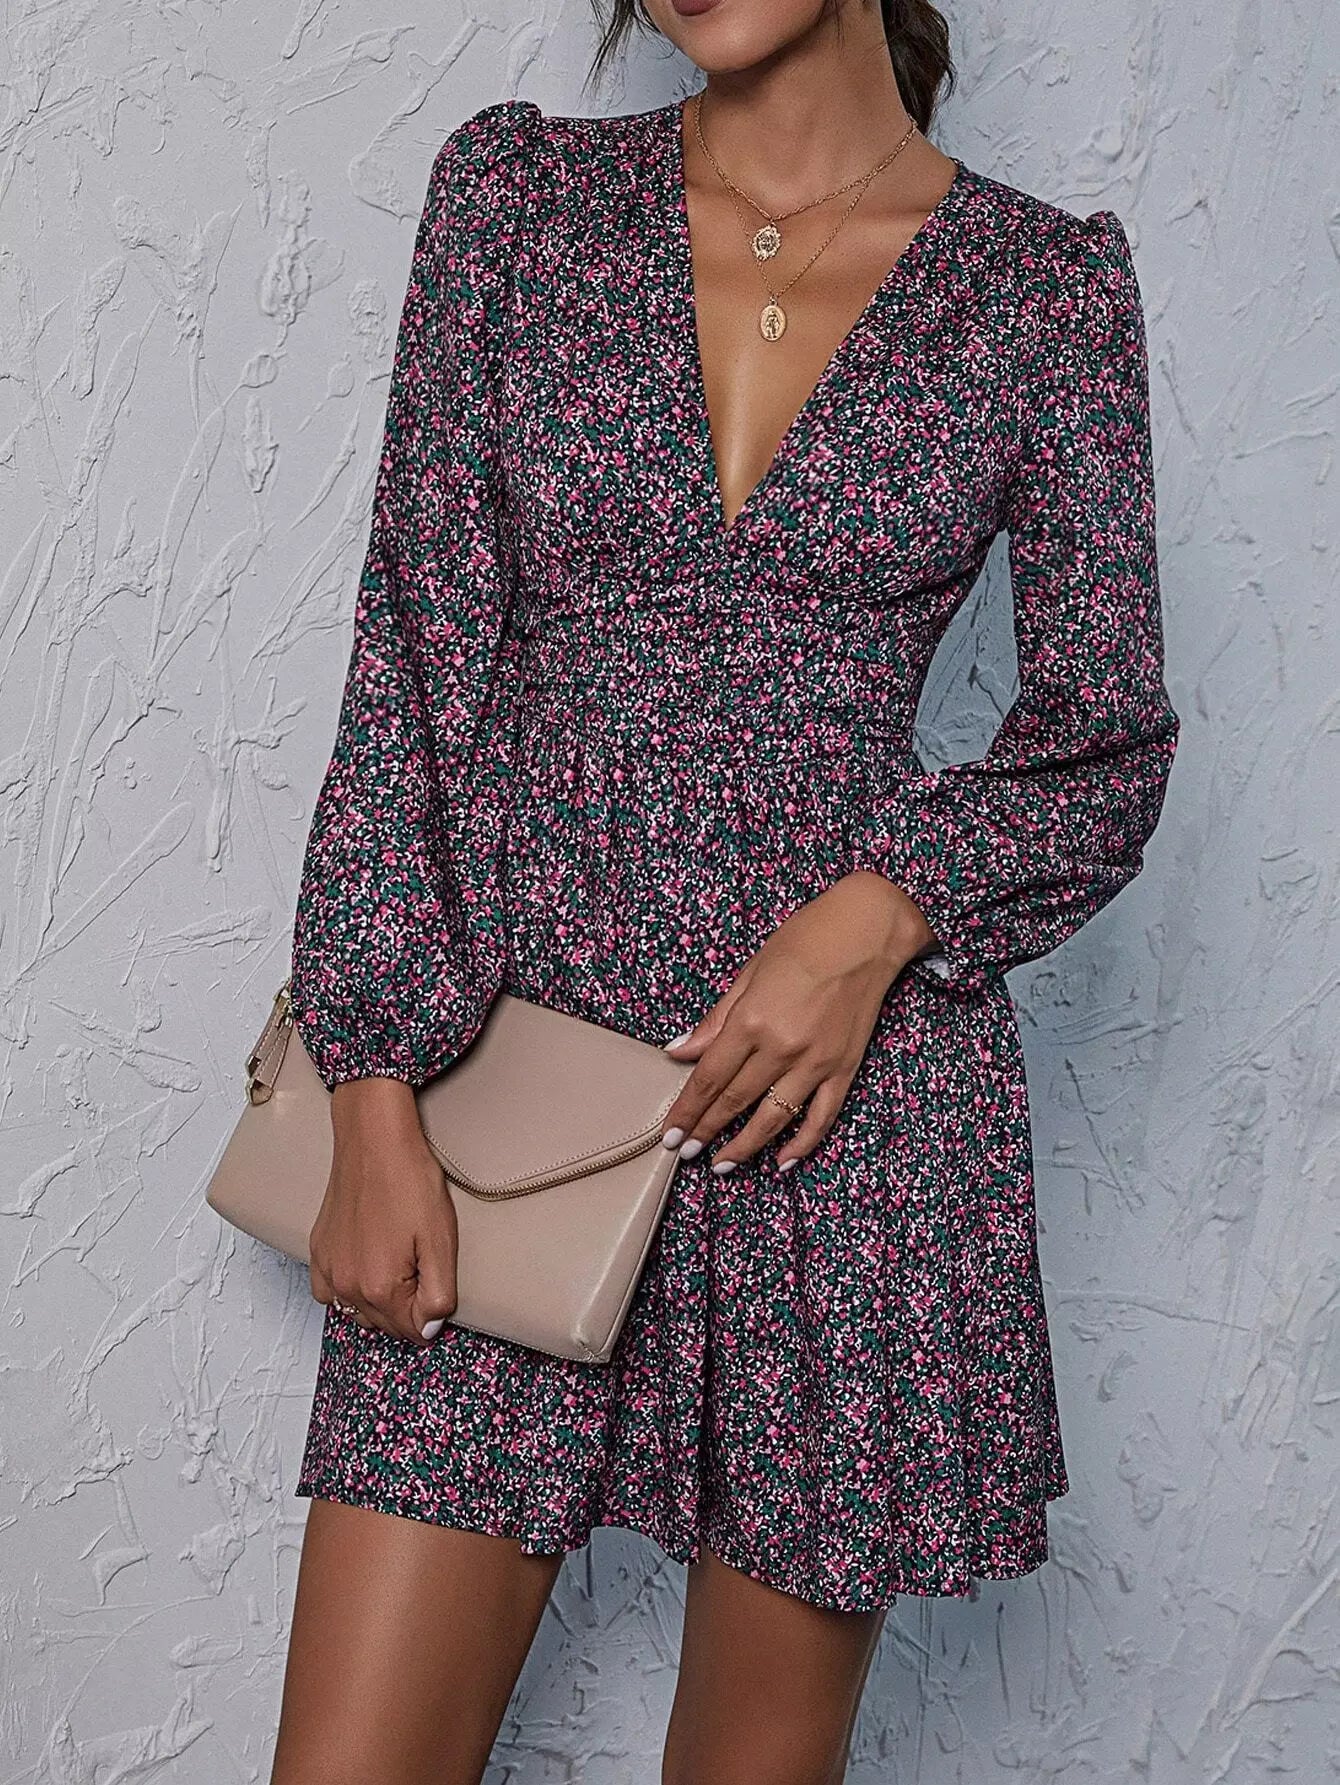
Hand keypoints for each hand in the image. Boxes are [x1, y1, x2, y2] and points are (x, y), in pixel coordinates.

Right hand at [308, 1077, 457, 1345]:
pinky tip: (366, 1268)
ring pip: (357, 1311)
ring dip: (379, 1302)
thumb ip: (437, 1294)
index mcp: (379, 1289)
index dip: (433, 1314)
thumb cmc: (410, 1182)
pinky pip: (329, 1292)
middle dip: (408, 1309)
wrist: (374, 1140)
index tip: (439, 1285)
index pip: (413, 1331)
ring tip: (399, 1268)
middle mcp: (346, 1286)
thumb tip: (428, 1328)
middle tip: (423, 1270)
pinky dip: (348, 1290)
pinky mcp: (317, 1251)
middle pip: (385, 1324)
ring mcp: (327, 1269)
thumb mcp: (441, 1240)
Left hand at [658, 872, 938, 1172]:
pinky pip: (820, 1116)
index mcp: (752, 1020)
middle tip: (687, 1152)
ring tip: (723, 1164)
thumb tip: (680, 1050)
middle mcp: (781, 1047)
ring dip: (745, 1146)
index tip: (671, 1133)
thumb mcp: (750, 972)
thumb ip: (716, 1019)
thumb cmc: (806, 939)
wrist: (868, 931)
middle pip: (735, 1101)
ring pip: (773, 1117)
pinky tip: (782, 1160)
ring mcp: (816, 1062)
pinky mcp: (844, 1068)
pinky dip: (801, 1143)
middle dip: (706, 1130)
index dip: (688, 1110)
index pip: (710, 1077)